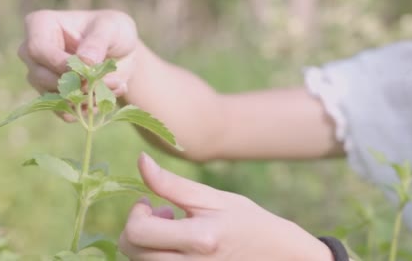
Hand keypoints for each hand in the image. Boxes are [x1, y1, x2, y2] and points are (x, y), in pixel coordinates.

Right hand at [18, 10, 138, 118]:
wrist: (121, 52)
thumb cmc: (112, 30)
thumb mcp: (111, 28)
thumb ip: (97, 42)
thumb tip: (84, 60)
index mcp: (40, 25)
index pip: (37, 49)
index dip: (59, 63)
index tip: (87, 68)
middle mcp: (32, 53)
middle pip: (41, 76)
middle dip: (77, 83)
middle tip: (111, 80)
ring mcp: (40, 77)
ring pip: (53, 96)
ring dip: (86, 97)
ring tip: (115, 85)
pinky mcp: (53, 98)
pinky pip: (63, 111)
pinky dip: (87, 108)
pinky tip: (108, 97)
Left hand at [119, 153, 333, 260]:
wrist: (278, 256)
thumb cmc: (247, 222)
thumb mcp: (213, 198)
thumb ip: (172, 184)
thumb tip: (141, 160)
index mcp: (199, 240)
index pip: (137, 232)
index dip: (136, 214)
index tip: (151, 202)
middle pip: (132, 251)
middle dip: (137, 227)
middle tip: (162, 213)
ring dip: (146, 244)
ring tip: (175, 228)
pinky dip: (156, 256)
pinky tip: (178, 245)